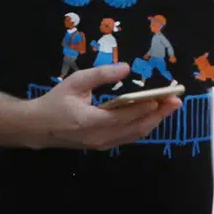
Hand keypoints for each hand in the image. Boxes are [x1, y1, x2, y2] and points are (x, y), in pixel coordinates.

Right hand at [30, 63, 181, 149]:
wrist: (37, 128)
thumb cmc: (55, 102)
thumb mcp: (76, 82)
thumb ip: (101, 75)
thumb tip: (125, 68)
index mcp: (93, 122)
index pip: (127, 115)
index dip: (148, 106)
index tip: (166, 96)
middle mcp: (101, 138)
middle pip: (137, 127)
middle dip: (159, 114)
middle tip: (177, 100)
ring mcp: (103, 144)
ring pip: (135, 134)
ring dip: (154, 121)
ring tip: (169, 107)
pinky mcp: (103, 145)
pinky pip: (128, 137)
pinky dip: (142, 126)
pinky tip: (151, 115)